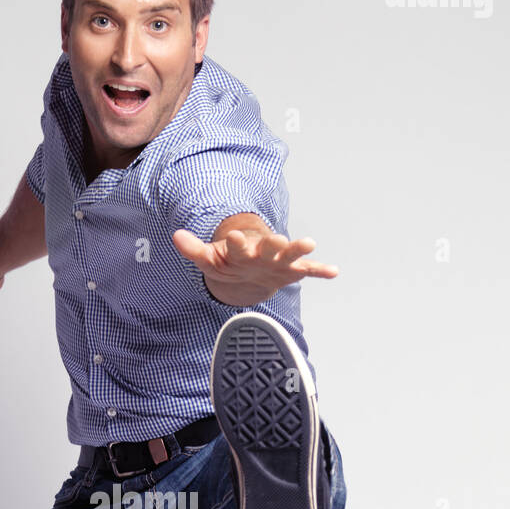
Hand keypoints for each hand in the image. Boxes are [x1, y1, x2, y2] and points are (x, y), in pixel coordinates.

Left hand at [172, 222, 336, 306]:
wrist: (246, 272)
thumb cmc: (229, 263)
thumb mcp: (208, 259)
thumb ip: (193, 249)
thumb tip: (176, 236)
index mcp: (242, 250)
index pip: (238, 245)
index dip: (236, 242)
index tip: (234, 236)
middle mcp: (263, 253)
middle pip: (269, 247)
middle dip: (273, 243)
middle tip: (277, 239)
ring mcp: (278, 261)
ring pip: (290, 254)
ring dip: (298, 249)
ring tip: (309, 243)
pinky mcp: (291, 271)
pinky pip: (307, 271)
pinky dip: (320, 270)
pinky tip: (333, 272)